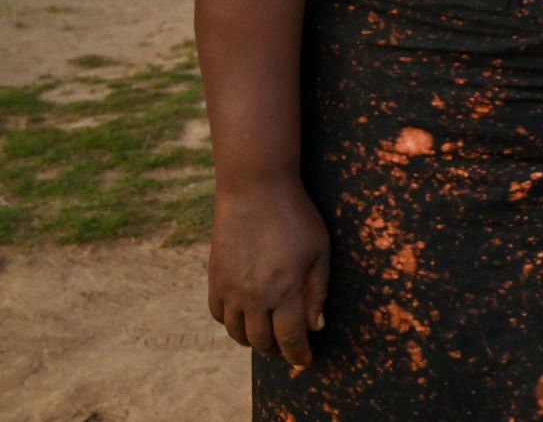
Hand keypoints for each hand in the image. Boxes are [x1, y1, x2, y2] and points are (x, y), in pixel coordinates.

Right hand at [208, 177, 329, 371]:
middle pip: (261, 341)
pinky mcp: (214, 279)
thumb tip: (317, 326)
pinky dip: (232, 323)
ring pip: (237, 333)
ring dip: (253, 339)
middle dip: (277, 349)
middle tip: (288, 347)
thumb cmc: (296, 217)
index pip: (290, 338)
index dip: (298, 355)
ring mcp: (229, 289)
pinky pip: (219, 315)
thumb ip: (318, 291)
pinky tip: (245, 316)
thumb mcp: (320, 251)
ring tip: (268, 334)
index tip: (305, 361)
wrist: (254, 190)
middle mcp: (253, 296)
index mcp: (284, 290)